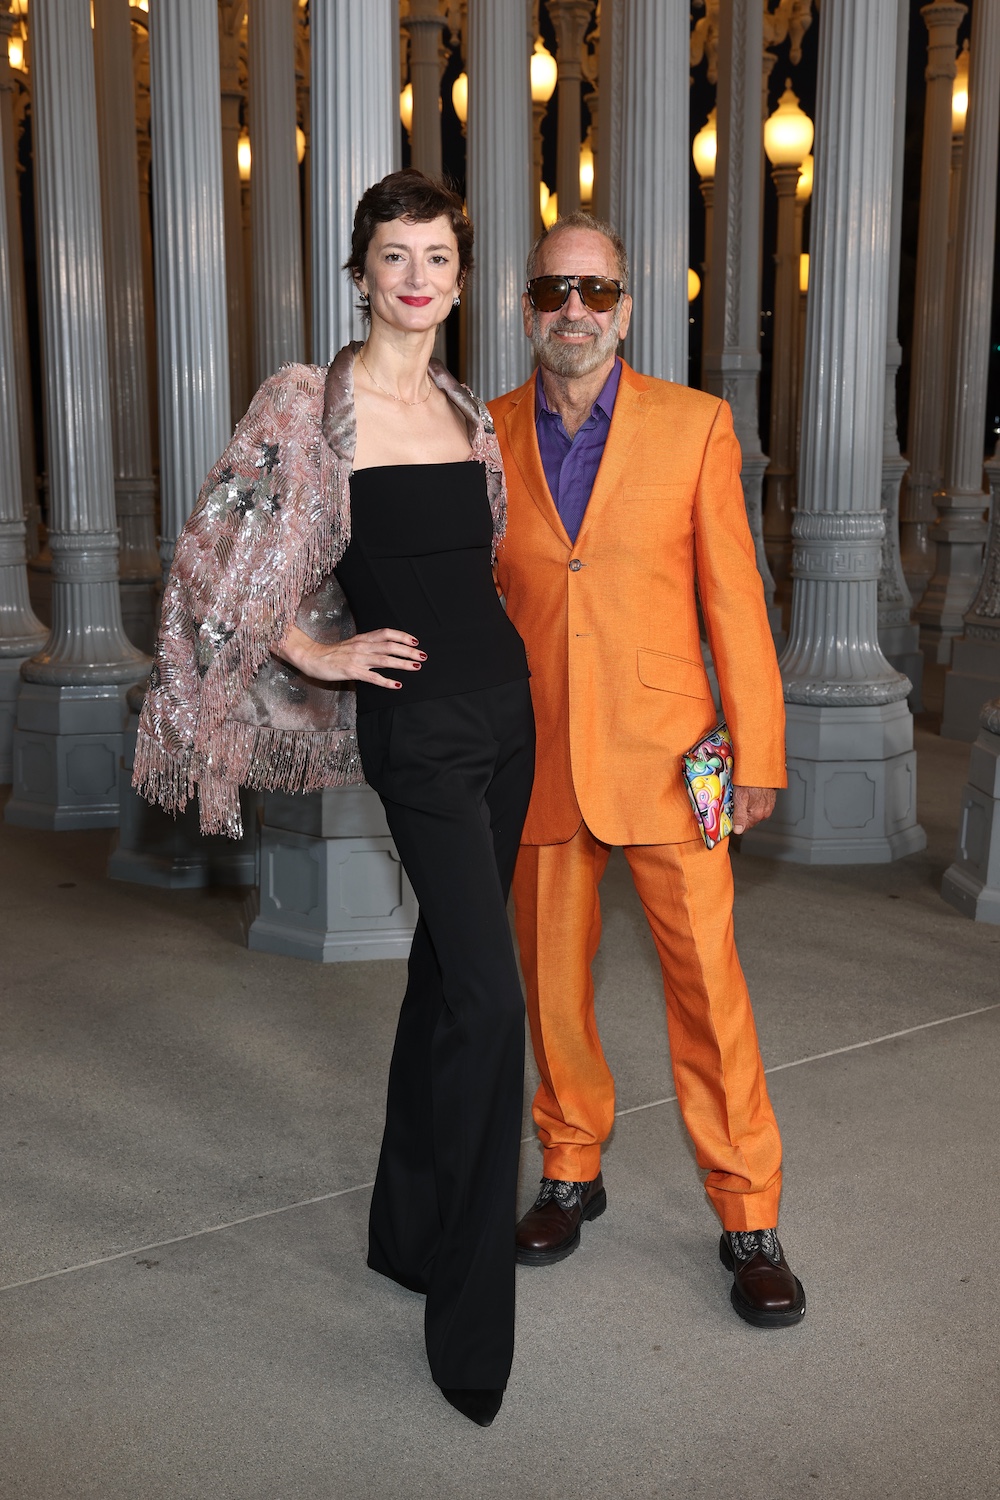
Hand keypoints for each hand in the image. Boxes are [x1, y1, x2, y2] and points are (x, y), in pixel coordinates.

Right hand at [275, 623, 424, 688]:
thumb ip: (367, 644)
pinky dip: (386, 681)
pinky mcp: (352, 672)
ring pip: (385, 660)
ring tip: (416, 667)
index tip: (415, 641)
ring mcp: (358, 659)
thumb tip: (384, 647)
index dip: (402, 636)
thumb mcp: (352, 644)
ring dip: (403, 663)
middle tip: (423, 656)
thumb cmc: (332, 653)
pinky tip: (397, 684)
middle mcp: (362, 646)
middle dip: (409, 651)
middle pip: (390, 646)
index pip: (386, 633)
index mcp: (363, 638)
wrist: (312, 657)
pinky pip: (372, 677)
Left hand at [732, 784, 776, 835]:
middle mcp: (764, 813)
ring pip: (754, 813)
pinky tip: (750, 795)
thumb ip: (739, 816)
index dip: (735, 822)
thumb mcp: (740, 798)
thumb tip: (738, 831)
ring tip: (743, 797)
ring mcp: (768, 807)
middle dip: (741, 814)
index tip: (730, 815)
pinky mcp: (770, 801)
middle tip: (735, 803)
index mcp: (757, 814)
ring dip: (747, 808)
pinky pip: (759, 806)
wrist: (761, 768)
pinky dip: (753, 802)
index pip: (744, 828)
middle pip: (749, 821)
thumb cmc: (750, 781)